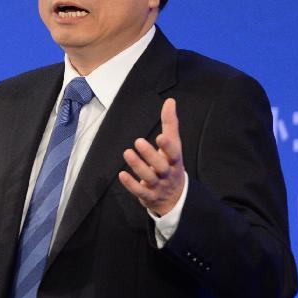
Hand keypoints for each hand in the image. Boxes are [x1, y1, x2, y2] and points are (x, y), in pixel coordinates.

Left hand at [118, 98, 184, 216]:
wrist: (176, 197)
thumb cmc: (171, 164)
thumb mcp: (174, 146)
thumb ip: (170, 124)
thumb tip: (170, 101)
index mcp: (175, 161)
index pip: (174, 154)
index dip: (168, 146)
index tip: (161, 137)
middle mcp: (168, 174)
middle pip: (161, 166)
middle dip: (150, 155)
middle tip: (138, 141)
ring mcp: (158, 186)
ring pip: (149, 178)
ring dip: (138, 166)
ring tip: (127, 152)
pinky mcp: (148, 196)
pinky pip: (139, 191)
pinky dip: (130, 184)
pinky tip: (121, 174)